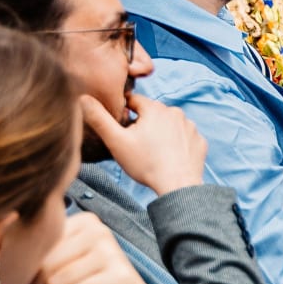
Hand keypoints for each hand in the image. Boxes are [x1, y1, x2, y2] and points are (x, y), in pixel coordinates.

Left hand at [32, 212, 176, 283]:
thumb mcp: (57, 267)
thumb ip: (33, 257)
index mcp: (81, 221)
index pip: (34, 250)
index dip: (35, 275)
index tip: (57, 280)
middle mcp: (98, 229)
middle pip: (43, 267)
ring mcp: (111, 251)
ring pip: (55, 283)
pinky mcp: (120, 276)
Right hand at [80, 93, 206, 194]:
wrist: (178, 185)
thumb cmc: (145, 163)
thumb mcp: (116, 141)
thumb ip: (99, 118)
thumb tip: (82, 98)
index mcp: (155, 108)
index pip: (133, 101)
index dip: (123, 112)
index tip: (119, 127)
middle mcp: (176, 112)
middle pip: (151, 113)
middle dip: (141, 123)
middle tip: (134, 143)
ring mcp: (190, 126)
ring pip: (168, 124)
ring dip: (159, 133)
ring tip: (151, 152)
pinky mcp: (199, 140)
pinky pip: (183, 137)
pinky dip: (175, 144)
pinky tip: (168, 156)